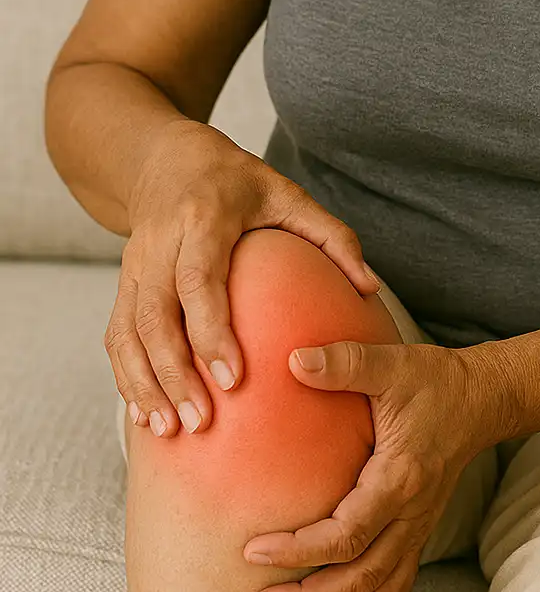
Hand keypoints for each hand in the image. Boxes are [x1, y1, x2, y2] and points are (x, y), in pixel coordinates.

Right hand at [105, 119, 380, 440]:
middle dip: (173, 373)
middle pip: (155, 316)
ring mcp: (135, 265)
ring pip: (127, 332)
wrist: (167, 161)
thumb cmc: (238, 181)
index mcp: (203, 219)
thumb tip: (370, 286)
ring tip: (170, 430)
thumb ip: (331, 236)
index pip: (199, 281)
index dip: (211, 331)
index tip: (233, 378)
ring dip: (144, 384)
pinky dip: (127, 378)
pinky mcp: (123, 283)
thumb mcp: (288, 194)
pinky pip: (117, 335)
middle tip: (201, 421)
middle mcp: (160, 244)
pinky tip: (146, 416)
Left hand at [243, 339, 492, 591]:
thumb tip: (294, 359)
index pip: (346, 532)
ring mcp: (418, 527)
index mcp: (399, 478)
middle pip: (360, 575)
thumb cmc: (434, 380)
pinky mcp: (419, 531)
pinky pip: (401, 585)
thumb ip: (344, 363)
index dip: (300, 550)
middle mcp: (412, 513)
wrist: (483, 398)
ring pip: (381, 591)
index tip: (254, 552)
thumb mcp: (391, 364)